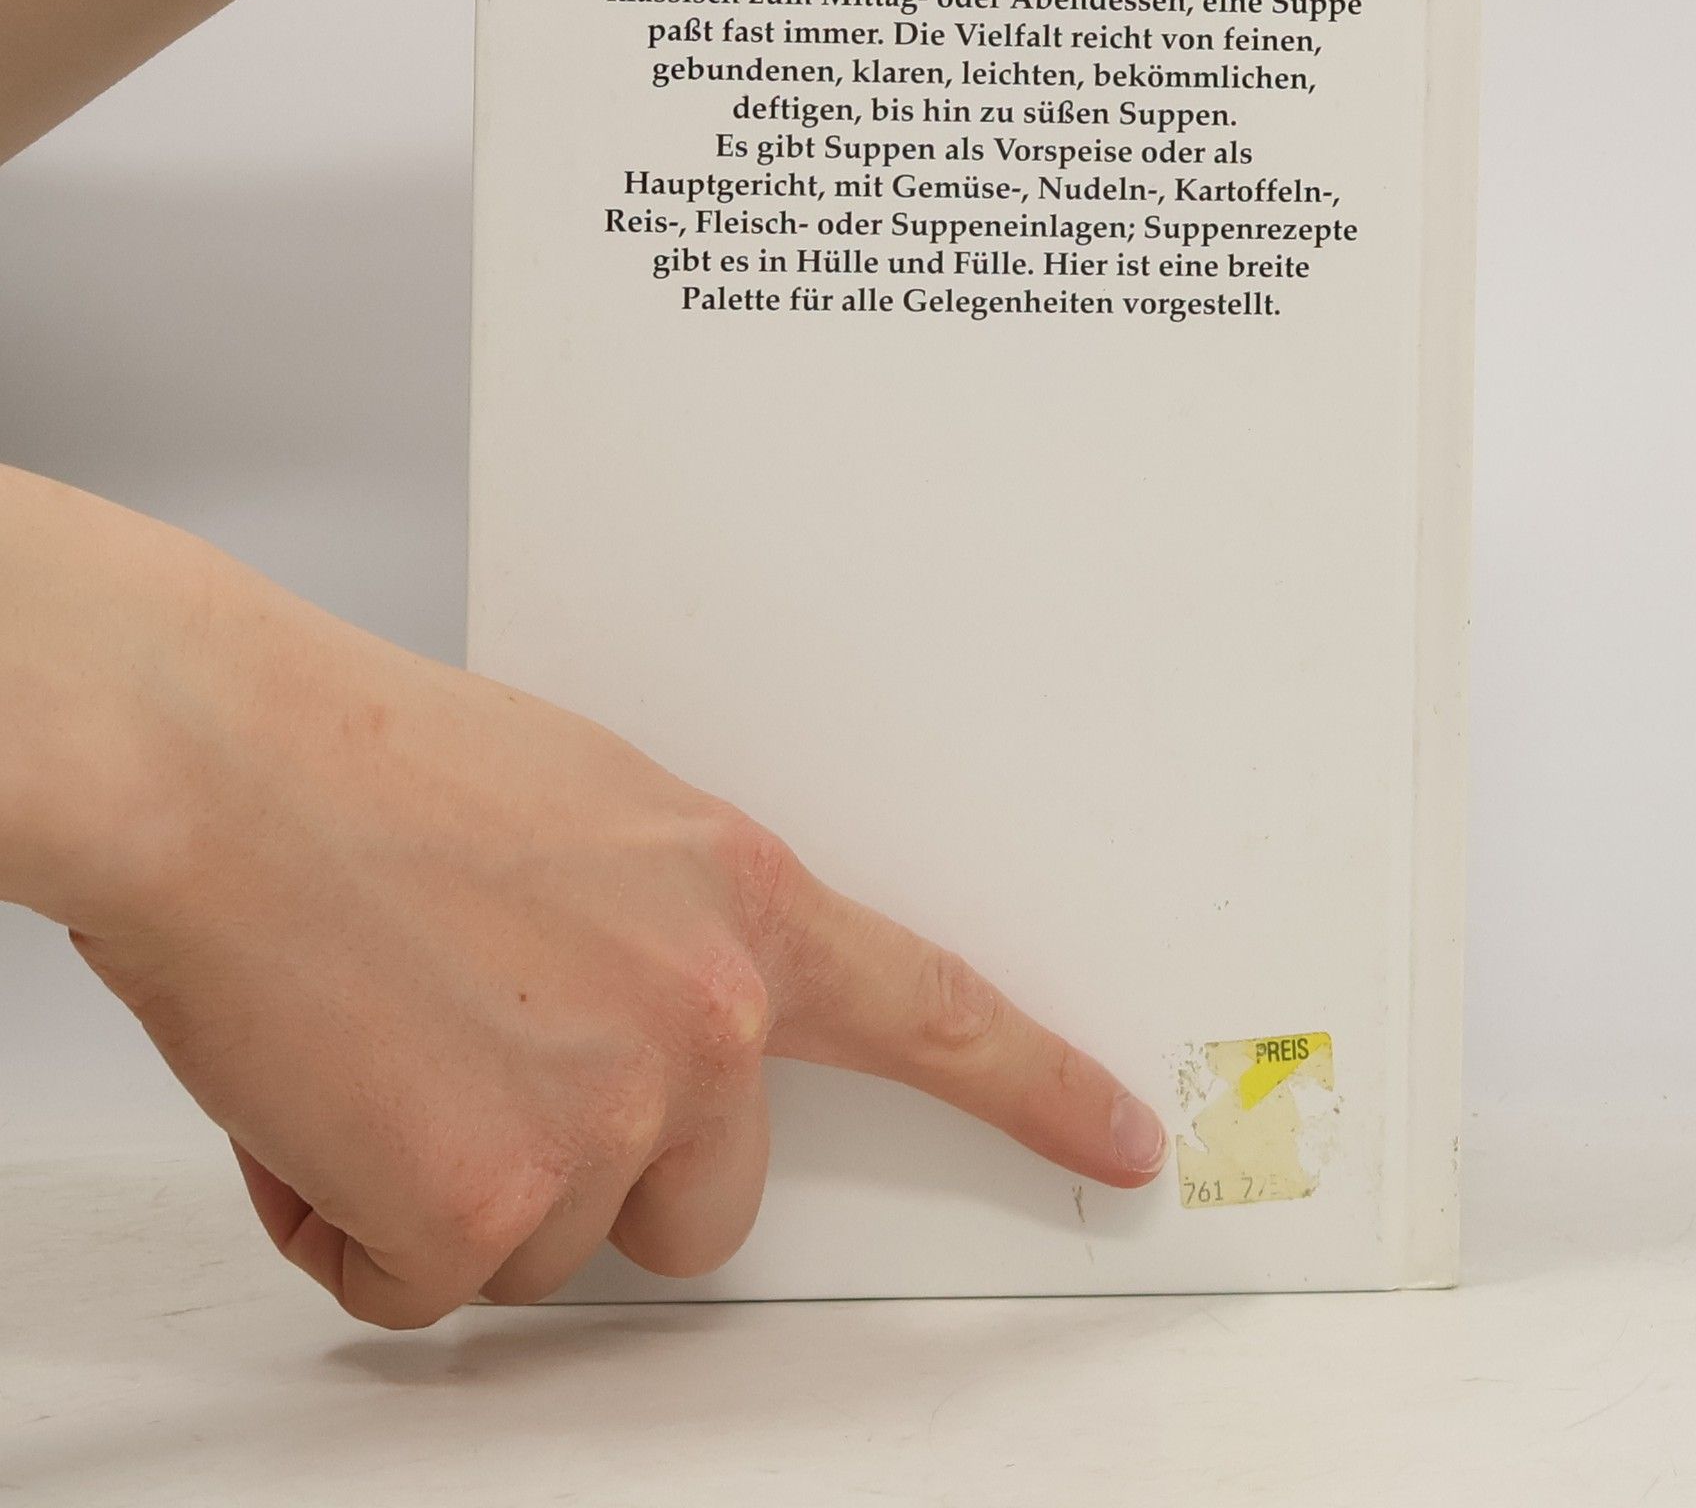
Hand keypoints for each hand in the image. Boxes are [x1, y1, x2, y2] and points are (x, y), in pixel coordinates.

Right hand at [4, 471, 1163, 1327]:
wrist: (224, 766)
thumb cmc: (382, 766)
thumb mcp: (597, 814)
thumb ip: (671, 929)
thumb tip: (663, 1017)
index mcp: (744, 905)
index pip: (937, 1013)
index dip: (1037, 1090)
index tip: (1116, 1139)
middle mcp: (704, 1019)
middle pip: (708, 1210)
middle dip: (602, 1175)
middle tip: (486, 1061)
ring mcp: (606, 1118)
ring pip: (547, 1250)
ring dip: (456, 1184)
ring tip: (382, 1042)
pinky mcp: (481, 1205)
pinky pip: (421, 1284)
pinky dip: (355, 1222)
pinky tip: (323, 1098)